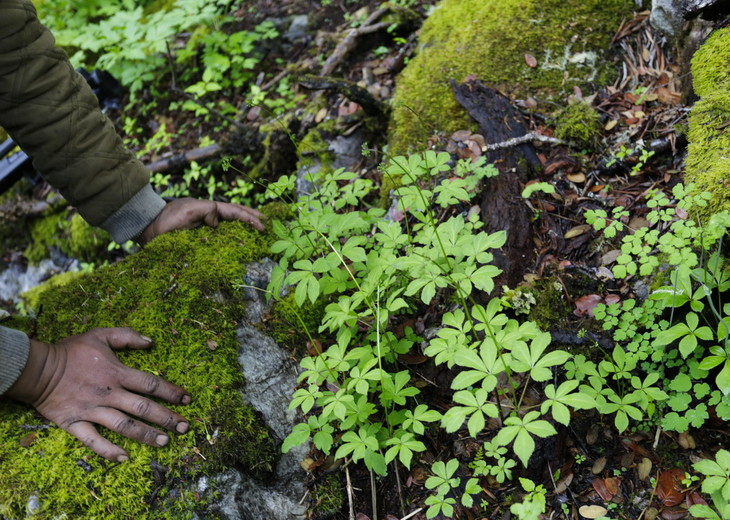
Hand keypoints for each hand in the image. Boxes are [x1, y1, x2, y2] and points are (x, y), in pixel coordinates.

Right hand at [6, 328, 189, 461]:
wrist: (38, 368)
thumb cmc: (71, 351)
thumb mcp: (100, 335)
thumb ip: (127, 336)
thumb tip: (151, 341)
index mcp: (117, 373)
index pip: (151, 384)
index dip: (172, 392)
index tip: (187, 400)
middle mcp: (109, 394)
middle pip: (143, 407)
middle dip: (167, 417)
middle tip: (185, 427)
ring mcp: (92, 410)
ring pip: (124, 425)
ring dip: (145, 435)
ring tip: (164, 442)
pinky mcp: (75, 423)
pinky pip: (93, 441)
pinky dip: (108, 450)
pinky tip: (124, 458)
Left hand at [138, 198, 264, 244]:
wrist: (147, 228)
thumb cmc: (165, 221)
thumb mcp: (186, 212)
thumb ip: (206, 211)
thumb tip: (218, 220)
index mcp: (208, 209)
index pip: (234, 212)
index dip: (249, 218)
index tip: (262, 227)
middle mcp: (208, 215)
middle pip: (234, 213)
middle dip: (251, 216)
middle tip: (267, 221)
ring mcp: (203, 223)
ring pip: (228, 221)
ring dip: (244, 224)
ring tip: (257, 226)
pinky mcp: (198, 233)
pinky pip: (219, 232)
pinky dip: (231, 233)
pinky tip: (238, 238)